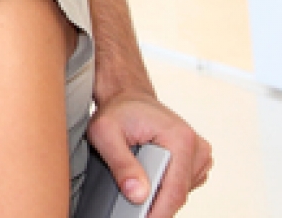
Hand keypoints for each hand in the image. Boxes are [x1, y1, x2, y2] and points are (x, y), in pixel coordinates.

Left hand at [88, 91, 211, 216]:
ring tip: (135, 178)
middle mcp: (197, 147)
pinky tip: (147, 174)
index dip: (156, 212)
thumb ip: (121, 164)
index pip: (174, 191)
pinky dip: (162, 187)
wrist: (128, 98)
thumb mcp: (104, 133)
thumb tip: (138, 195)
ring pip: (179, 193)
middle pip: (177, 194)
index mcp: (181, 139)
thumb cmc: (116, 112)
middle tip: (128, 200)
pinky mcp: (196, 162)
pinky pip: (180, 186)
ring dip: (157, 194)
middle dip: (153, 203)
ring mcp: (200, 156)